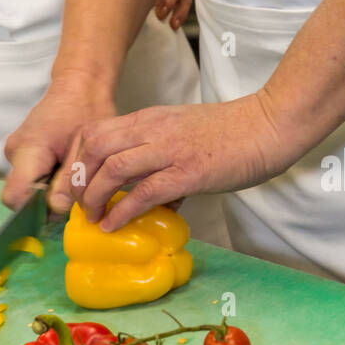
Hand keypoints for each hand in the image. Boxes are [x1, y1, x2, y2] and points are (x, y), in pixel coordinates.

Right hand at [2, 73, 117, 210]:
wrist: (79, 84)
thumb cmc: (86, 109)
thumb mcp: (86, 147)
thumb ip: (69, 180)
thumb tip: (56, 213)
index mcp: (28, 149)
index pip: (14, 196)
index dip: (33, 212)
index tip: (59, 213)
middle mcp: (14, 152)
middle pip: (23, 195)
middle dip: (48, 202)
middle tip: (77, 193)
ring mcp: (15, 152)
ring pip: (28, 187)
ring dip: (51, 190)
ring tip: (74, 174)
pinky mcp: (21, 153)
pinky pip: (31, 176)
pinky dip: (49, 179)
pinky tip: (67, 167)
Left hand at [68, 92, 304, 229]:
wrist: (267, 125)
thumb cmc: (231, 132)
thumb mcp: (183, 131)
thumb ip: (159, 151)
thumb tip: (145, 190)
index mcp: (150, 119)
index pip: (96, 131)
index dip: (78, 159)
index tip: (77, 184)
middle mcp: (153, 130)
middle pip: (95, 147)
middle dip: (80, 179)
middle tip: (80, 205)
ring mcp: (170, 150)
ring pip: (114, 168)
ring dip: (96, 196)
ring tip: (93, 218)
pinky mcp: (189, 172)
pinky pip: (145, 191)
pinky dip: (123, 211)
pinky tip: (114, 225)